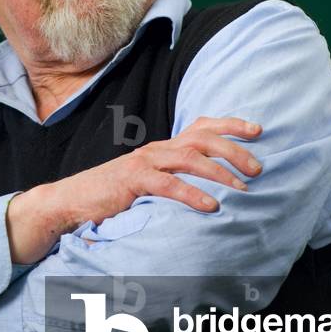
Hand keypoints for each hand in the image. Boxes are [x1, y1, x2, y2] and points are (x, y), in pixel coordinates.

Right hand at [6, 116, 263, 263]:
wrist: (72, 200)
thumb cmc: (114, 196)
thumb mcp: (149, 182)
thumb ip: (175, 179)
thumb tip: (212, 188)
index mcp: (163, 147)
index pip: (201, 126)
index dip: (231, 125)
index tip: (258, 130)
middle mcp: (157, 149)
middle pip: (203, 138)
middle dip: (235, 150)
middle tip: (258, 168)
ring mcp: (144, 162)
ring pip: (190, 159)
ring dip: (220, 173)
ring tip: (242, 189)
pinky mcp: (133, 181)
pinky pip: (169, 185)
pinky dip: (192, 194)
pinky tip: (211, 206)